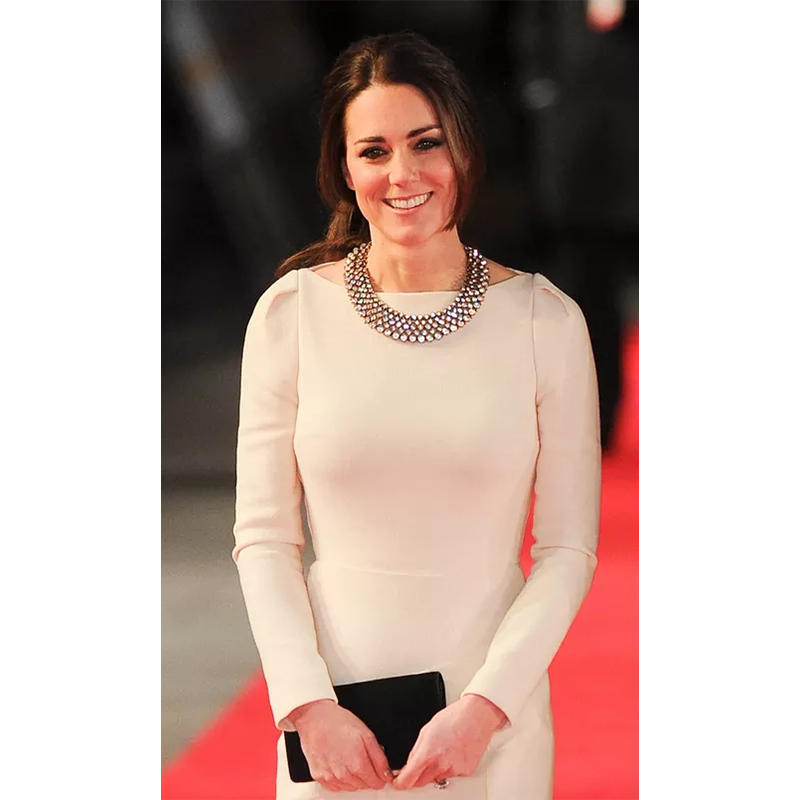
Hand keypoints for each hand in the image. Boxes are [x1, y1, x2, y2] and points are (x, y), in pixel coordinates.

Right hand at [288, 699, 393, 791]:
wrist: (315, 718)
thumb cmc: (339, 722)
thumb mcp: (367, 735)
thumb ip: (380, 758)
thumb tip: (387, 775)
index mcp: (358, 765)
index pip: (377, 783)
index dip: (380, 774)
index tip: (377, 766)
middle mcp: (344, 775)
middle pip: (364, 786)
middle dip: (367, 774)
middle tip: (361, 755)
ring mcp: (330, 778)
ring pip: (351, 787)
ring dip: (354, 777)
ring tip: (349, 757)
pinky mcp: (319, 777)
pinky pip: (336, 786)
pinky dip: (340, 778)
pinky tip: (339, 762)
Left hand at [392, 694, 507, 789]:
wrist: (477, 716)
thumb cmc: (454, 718)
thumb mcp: (427, 729)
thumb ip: (416, 749)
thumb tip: (409, 763)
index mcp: (428, 753)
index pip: (408, 779)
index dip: (400, 783)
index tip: (398, 783)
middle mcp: (441, 765)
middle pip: (421, 782)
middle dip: (417, 775)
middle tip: (422, 761)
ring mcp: (454, 770)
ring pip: (436, 778)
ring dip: (435, 770)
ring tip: (443, 750)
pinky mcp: (465, 772)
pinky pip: (451, 774)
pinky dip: (449, 767)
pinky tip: (453, 752)